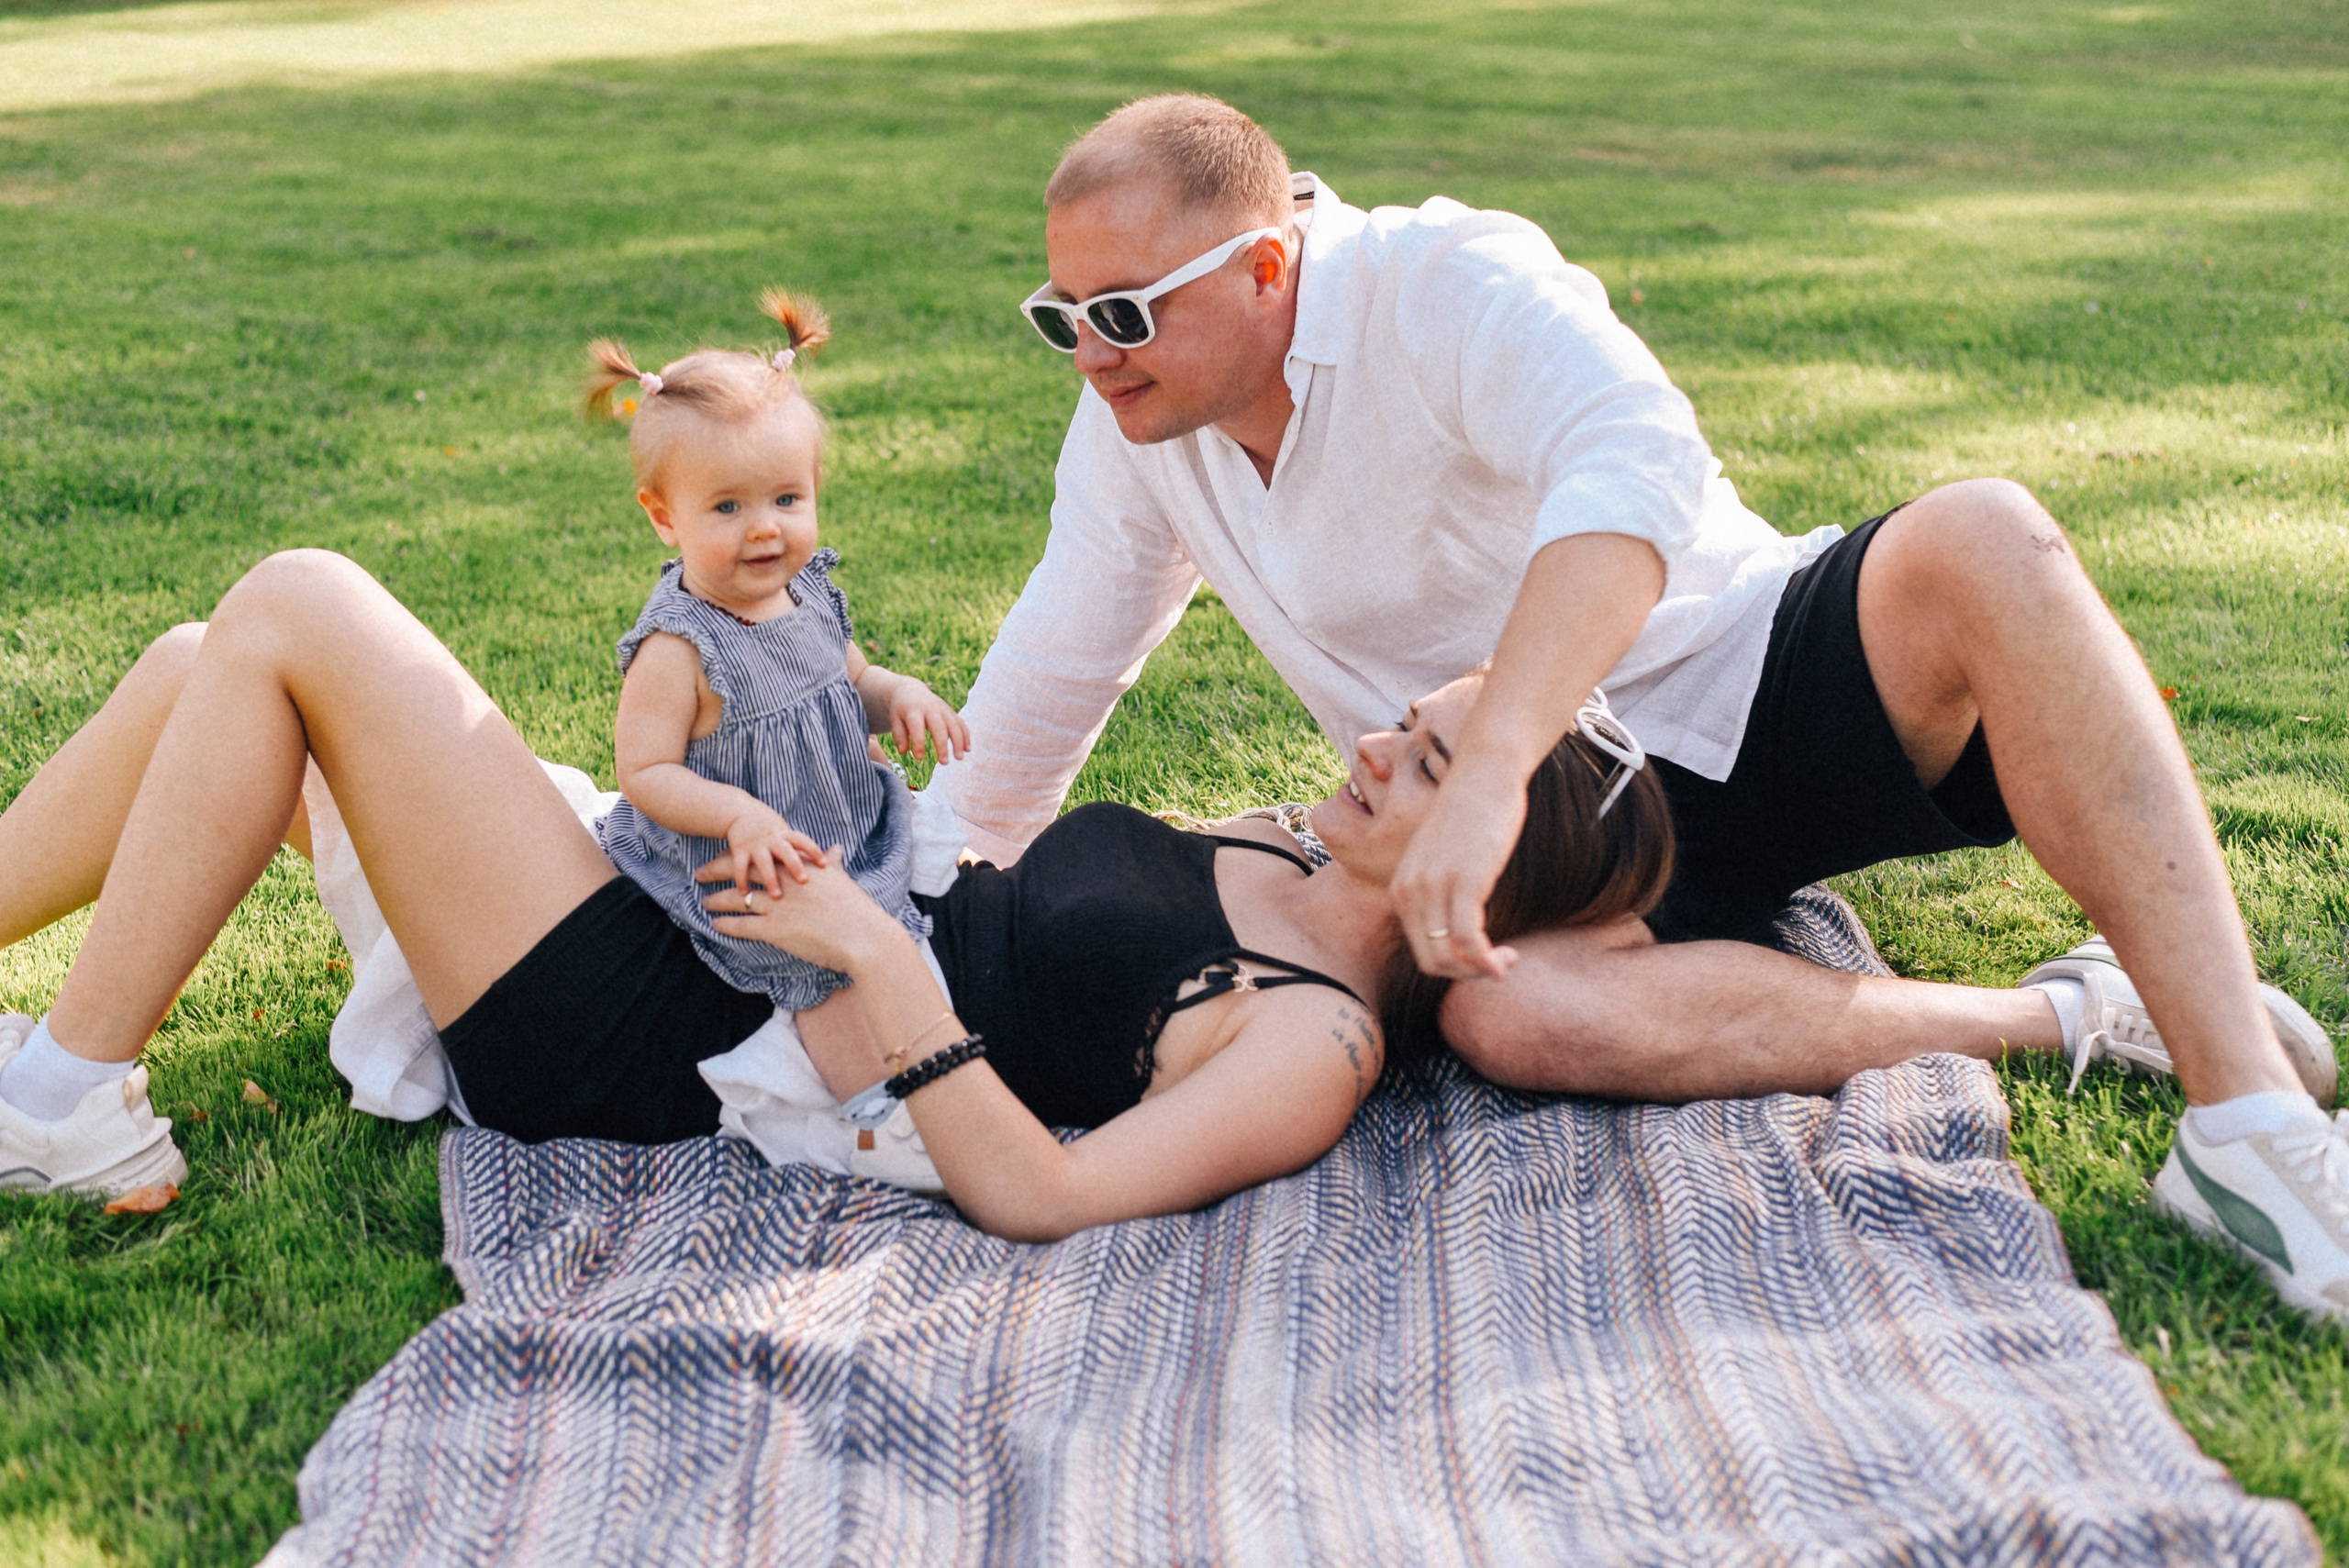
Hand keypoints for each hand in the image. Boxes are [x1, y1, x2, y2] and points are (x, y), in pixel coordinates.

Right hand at [699, 806, 827, 898]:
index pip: (803, 841)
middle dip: (795, 866)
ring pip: (764, 863)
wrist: (741, 813)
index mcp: (786, 835)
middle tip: (804, 881)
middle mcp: (772, 840)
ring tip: (777, 896)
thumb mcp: (787, 834)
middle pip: (786, 853)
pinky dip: (742, 880)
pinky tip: (745, 894)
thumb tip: (835, 855)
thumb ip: (803, 848)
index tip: (825, 864)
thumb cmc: (771, 831)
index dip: (814, 851)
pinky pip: (740, 866)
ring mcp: (756, 845)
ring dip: (771, 879)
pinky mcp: (739, 850)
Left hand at [705, 844, 900, 971]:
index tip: (726, 855)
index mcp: (798, 869)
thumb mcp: (841, 880)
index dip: (740, 856)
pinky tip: (714, 924)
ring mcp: (777, 907)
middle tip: (700, 873)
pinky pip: (743, 925)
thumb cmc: (856, 910)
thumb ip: (833, 863)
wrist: (863, 937)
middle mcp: (783, 883)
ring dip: (717, 899)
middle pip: (742, 871)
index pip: (760, 856)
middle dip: (717, 871)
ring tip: (704, 900)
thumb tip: (835, 849)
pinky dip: (726, 924)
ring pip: (738, 898)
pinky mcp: (775, 931)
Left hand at [883, 678, 971, 764]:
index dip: (919, 743)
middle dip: (943, 745)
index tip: (919, 759)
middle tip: (944, 763)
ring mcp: (943, 709)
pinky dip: (965, 735)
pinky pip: (960, 723)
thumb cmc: (901, 710)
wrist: (911, 691)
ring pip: (954, 724)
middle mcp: (930, 709)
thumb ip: (899, 735)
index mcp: (914, 710)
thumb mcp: (895, 719)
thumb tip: (904, 751)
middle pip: (939, 726)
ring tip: (959, 758)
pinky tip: (967, 749)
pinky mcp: (950, 712)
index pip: (917, 727)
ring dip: (959, 741)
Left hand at [1389, 764, 1527, 979]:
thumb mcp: (1445, 856)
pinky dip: (1489, 962)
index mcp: (1402, 889)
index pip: (1420, 951)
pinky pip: (1469, 944)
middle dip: (1467, 974)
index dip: (1455, 966)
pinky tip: (1509, 957)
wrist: (1483, 772)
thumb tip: (1461, 927)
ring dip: (1482, 971)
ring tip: (1508, 960)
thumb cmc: (1472, 813)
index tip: (1484, 957)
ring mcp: (1434, 889)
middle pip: (1432, 963)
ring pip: (1449, 960)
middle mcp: (1410, 892)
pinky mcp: (1463, 883)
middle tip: (1499, 965)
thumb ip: (1442, 889)